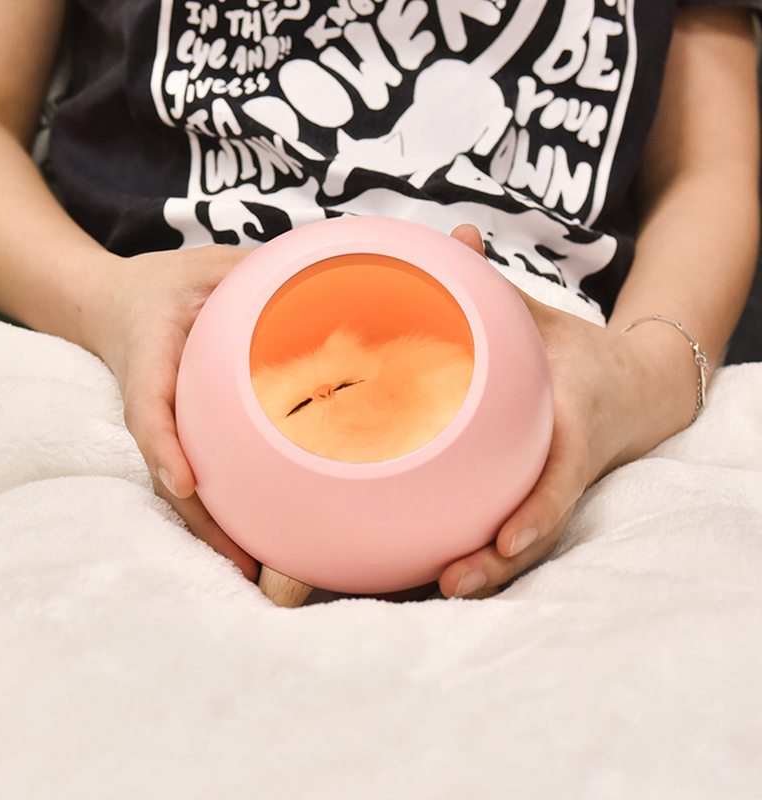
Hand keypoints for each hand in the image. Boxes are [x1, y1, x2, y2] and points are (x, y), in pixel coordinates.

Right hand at [91, 244, 258, 581]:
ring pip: (177, 488)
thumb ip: (250, 269)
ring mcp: (160, 427)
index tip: (184, 483)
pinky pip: (191, 480)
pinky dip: (214, 515)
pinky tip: (247, 547)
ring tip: (252, 575)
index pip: (149, 407)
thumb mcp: (206, 264)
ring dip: (210, 532)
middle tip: (243, 564)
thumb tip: (323, 277)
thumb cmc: (165, 285)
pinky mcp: (175, 439)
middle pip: (165, 469)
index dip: (164, 446)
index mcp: (150, 356)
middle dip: (200, 519)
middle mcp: (149, 402)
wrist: (113, 306)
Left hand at [439, 225, 696, 597]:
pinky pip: (516, 525)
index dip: (537, 510)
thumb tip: (456, 235)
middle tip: (452, 583)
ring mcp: (554, 487)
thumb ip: (498, 284)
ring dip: (490, 571)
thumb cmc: (578, 352)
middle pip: (538, 526)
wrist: (633, 386)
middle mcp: (566, 466)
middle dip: (500, 562)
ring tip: (445, 587)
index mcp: (573, 423)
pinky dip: (486, 551)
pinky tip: (441, 567)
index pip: (560, 475)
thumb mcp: (543, 316)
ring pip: (527, 540)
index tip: (506, 538)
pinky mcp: (538, 493)